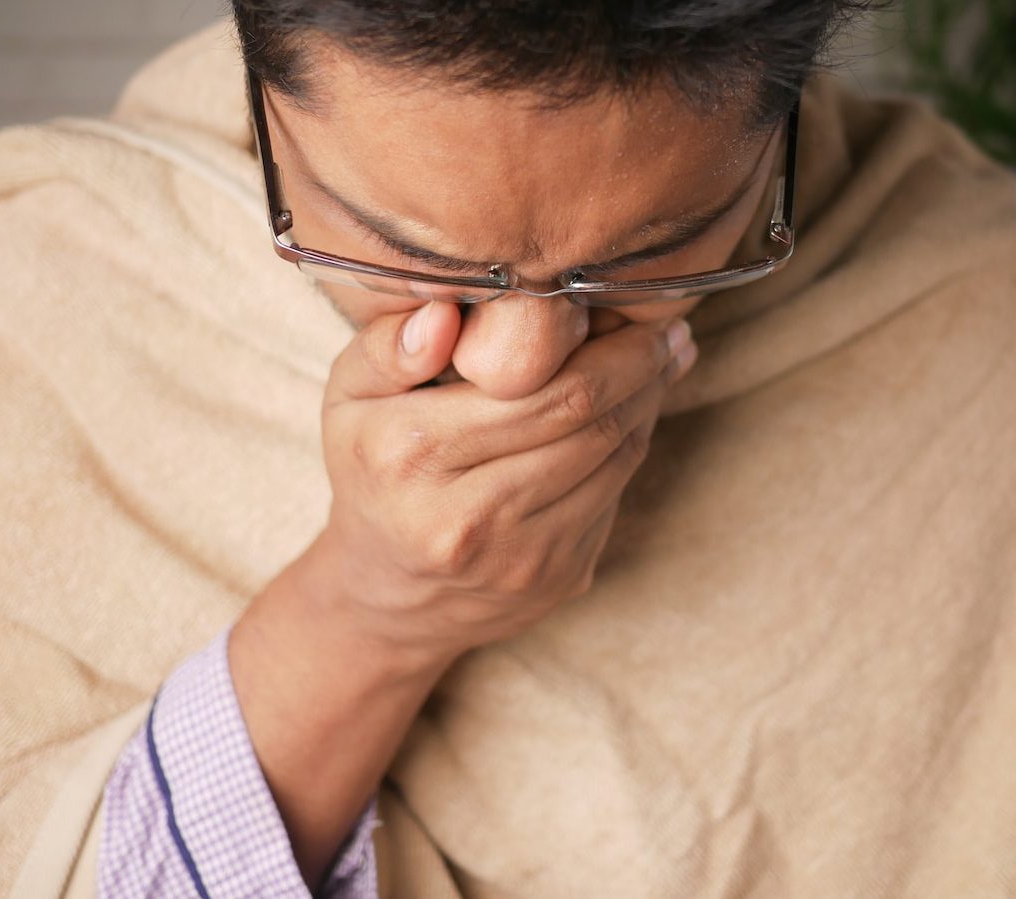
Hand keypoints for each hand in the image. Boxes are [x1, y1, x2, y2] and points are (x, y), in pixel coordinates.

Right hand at [302, 300, 697, 671]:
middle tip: (667, 330)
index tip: (632, 307)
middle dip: (640, 368)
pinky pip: (616, 494)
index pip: (540, 391)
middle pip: (588, 422)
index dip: (605, 347)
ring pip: (615, 458)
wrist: (388, 596)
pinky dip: (633, 445)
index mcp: (413, 454)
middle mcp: (468, 514)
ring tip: (663, 360)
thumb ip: (387, 348)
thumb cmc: (374, 472)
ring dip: (649, 403)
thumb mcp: (348, 400)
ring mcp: (520, 556)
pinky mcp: (558, 577)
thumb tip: (446, 313)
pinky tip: (637, 411)